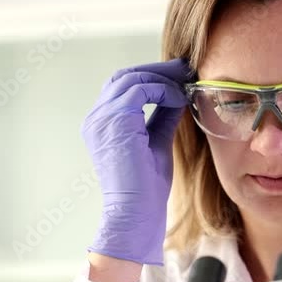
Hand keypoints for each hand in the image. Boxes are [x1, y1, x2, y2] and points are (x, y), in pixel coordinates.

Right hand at [81, 58, 191, 264]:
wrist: (136, 214)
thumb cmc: (146, 188)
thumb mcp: (157, 143)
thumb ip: (163, 118)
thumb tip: (178, 94)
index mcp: (102, 124)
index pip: (123, 86)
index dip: (151, 76)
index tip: (179, 75)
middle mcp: (96, 118)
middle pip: (124, 76)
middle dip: (157, 69)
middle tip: (185, 67)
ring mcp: (101, 119)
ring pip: (131, 78)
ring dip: (162, 77)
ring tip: (186, 80)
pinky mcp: (115, 121)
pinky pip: (140, 90)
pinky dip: (163, 91)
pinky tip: (180, 100)